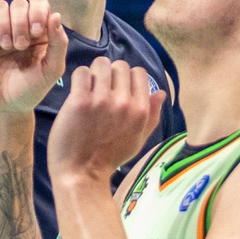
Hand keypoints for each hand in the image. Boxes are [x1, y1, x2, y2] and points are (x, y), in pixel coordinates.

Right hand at [0, 0, 69, 118]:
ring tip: (6, 46)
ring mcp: (0, 30)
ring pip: (0, 6)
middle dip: (20, 22)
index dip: (37, 11)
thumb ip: (59, 44)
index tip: (36, 32)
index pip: (39, 3)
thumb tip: (55, 15)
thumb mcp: (52, 70)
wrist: (6, 107)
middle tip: (20, 45)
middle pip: (19, 3)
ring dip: (4, 24)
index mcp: (40, 30)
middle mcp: (20, 26)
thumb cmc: (31, 89)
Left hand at [49, 60, 165, 187]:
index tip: (118, 87)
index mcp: (140, 111)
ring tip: (90, 87)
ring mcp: (101, 101)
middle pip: (120, 66)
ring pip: (101, 64)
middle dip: (111, 73)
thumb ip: (152, 115)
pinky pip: (82, 72)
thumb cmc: (110, 157)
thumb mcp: (138, 139)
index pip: (139, 73)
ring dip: (95, 73)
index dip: (128, 77)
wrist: (81, 173)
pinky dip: (80, 77)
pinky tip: (78, 90)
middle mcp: (124, 103)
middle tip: (102, 87)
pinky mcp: (79, 101)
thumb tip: (161, 92)